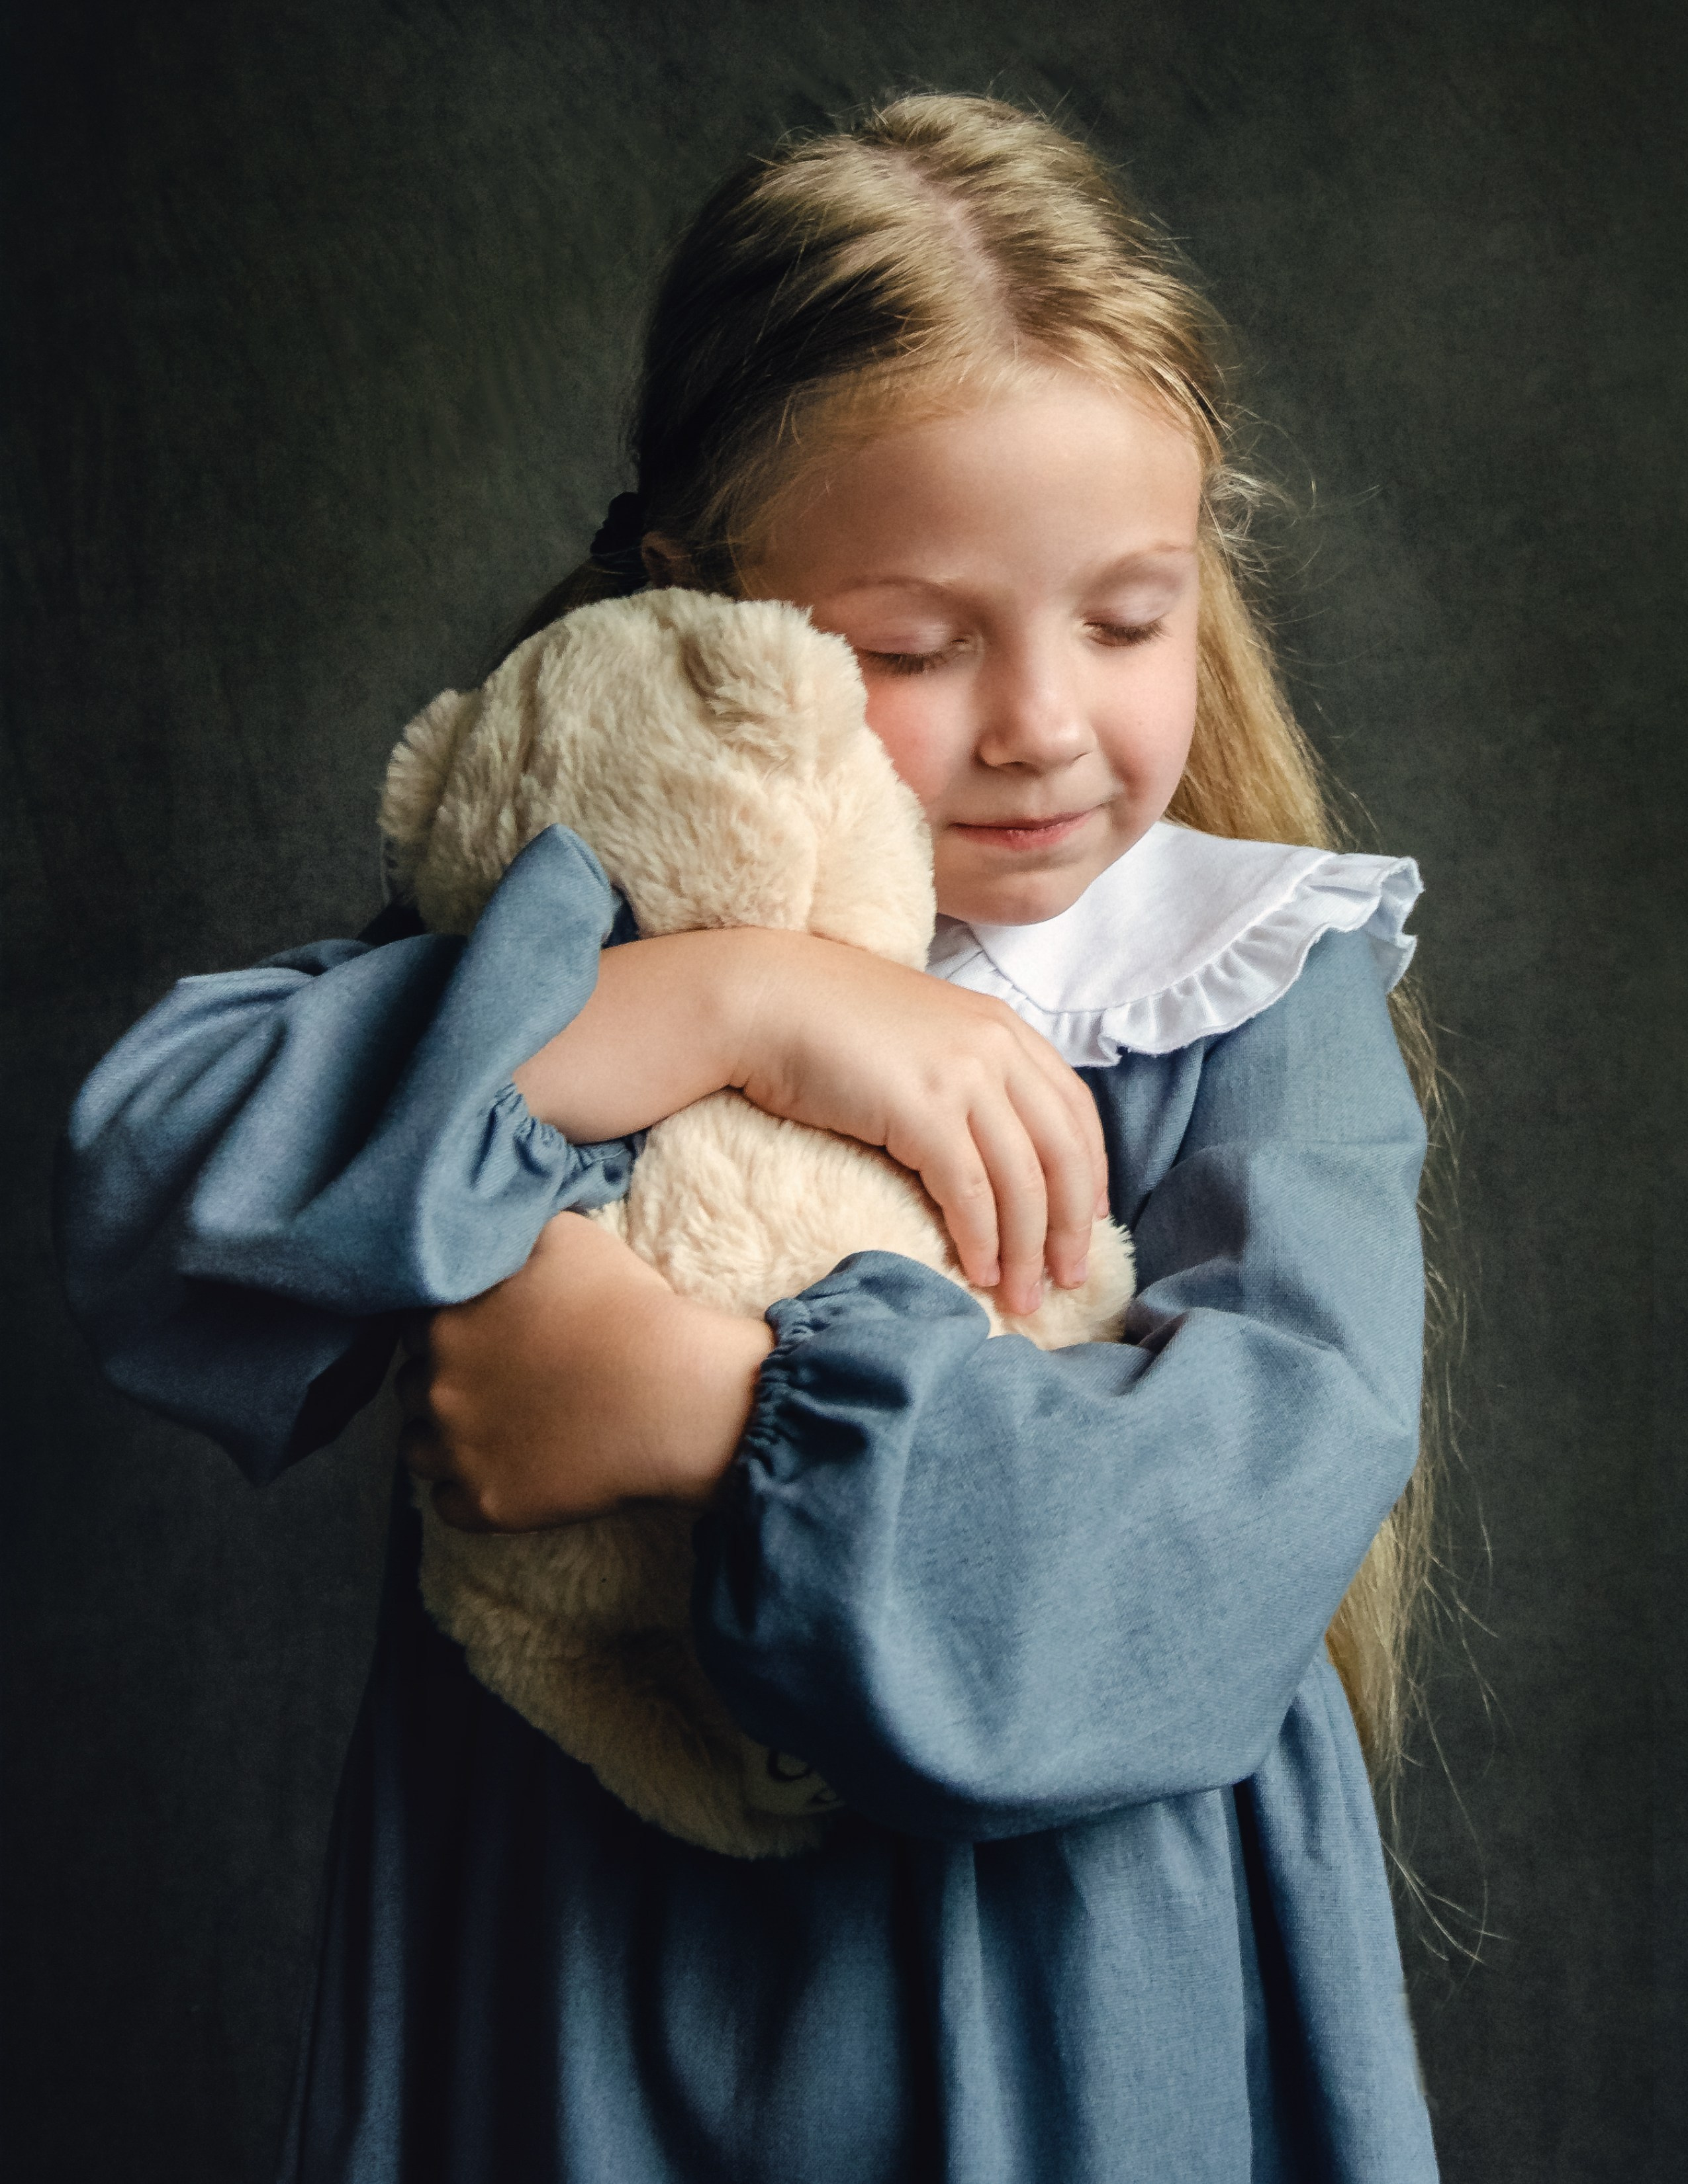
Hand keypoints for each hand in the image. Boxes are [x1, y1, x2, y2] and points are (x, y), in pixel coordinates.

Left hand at [398, 1212, 774, 1530]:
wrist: (670, 1394)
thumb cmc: (626, 1306)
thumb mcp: (564, 1235)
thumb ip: (507, 1232)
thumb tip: (488, 1233)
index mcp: (445, 1320)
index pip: (415, 1324)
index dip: (454, 1326)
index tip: (489, 1333)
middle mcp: (436, 1387)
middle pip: (413, 1385)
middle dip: (447, 1381)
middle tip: (499, 1379)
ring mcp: (457, 1452)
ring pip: (417, 1449)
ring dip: (446, 1439)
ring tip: (498, 1429)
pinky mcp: (486, 1504)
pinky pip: (449, 1505)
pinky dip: (473, 1490)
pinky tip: (513, 1469)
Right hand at [730, 935, 1107, 1317]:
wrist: (764, 998)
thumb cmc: (827, 1021)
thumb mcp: (920, 1034)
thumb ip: (964, 1070)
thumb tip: (985, 1137)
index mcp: (1002, 1027)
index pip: (1075, 1109)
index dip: (1090, 1173)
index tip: (1087, 1223)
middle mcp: (996, 1048)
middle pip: (1063, 1154)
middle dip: (1071, 1228)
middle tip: (1068, 1281)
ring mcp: (964, 1077)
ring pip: (1023, 1183)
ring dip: (1027, 1252)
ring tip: (1023, 1298)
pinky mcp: (925, 1112)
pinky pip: (970, 1194)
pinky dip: (981, 1242)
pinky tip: (977, 1273)